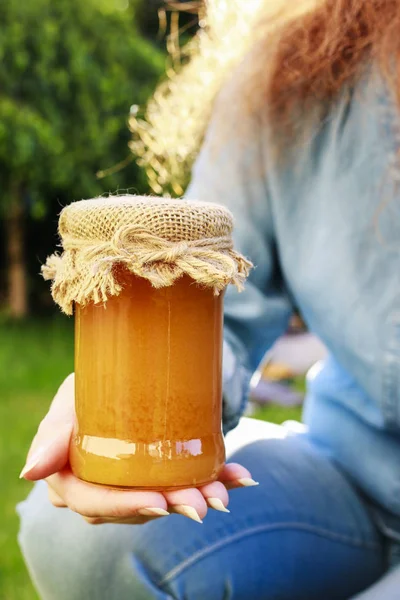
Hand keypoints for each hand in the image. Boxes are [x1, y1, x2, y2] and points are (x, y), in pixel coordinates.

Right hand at [20, 374, 257, 524]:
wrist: (120, 379)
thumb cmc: (88, 390)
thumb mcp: (69, 401)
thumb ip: (52, 434)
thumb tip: (30, 473)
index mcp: (70, 477)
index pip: (92, 501)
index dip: (124, 506)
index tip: (158, 503)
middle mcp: (100, 489)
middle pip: (133, 507)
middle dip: (171, 505)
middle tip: (202, 502)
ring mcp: (130, 486)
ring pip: (162, 500)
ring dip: (196, 495)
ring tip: (223, 490)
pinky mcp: (156, 477)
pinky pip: (182, 483)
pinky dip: (213, 479)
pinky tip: (239, 477)